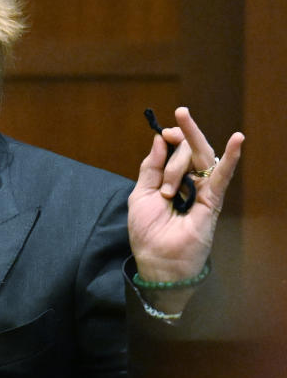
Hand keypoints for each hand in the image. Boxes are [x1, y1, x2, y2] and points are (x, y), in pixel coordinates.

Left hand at [128, 107, 243, 294]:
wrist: (157, 260)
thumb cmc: (147, 231)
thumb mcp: (141, 194)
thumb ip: (151, 167)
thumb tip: (159, 139)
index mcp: (169, 179)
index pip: (174, 150)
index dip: (170, 138)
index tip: (164, 132)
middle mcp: (188, 182)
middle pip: (187, 150)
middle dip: (181, 136)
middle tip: (179, 117)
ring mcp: (202, 190)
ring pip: (198, 159)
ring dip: (182, 163)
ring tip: (170, 190)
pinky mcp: (213, 201)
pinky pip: (221, 176)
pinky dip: (229, 159)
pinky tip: (238, 140)